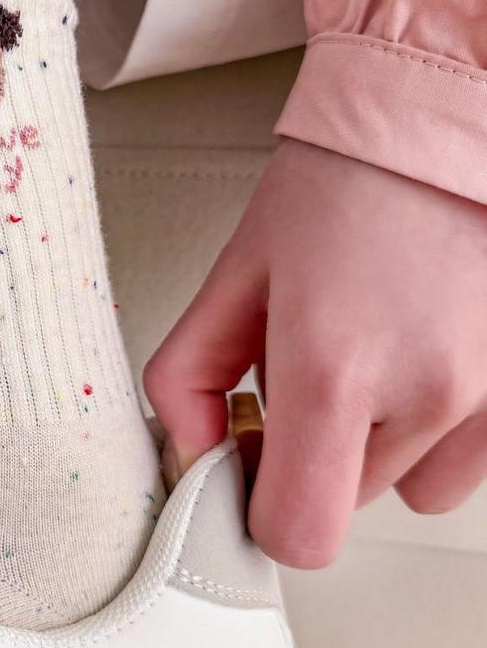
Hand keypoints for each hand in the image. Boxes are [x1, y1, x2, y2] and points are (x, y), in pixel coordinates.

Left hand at [145, 138, 486, 567]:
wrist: (450, 113)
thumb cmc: (344, 180)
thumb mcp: (238, 272)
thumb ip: (189, 374)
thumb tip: (190, 451)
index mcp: (333, 370)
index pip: (297, 534)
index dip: (263, 508)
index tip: (255, 458)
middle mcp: (426, 395)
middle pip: (346, 500)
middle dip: (317, 451)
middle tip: (314, 368)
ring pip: (416, 483)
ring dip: (384, 441)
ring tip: (380, 350)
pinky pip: (472, 455)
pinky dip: (443, 424)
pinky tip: (428, 349)